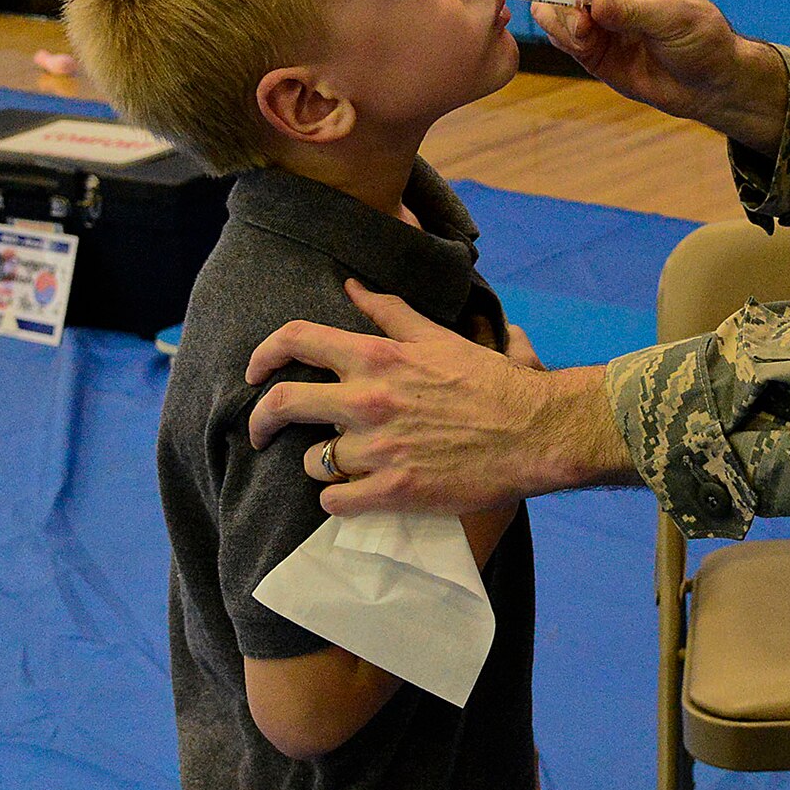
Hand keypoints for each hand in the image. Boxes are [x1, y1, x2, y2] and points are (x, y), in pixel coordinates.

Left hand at [246, 280, 632, 515]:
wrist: (535, 432)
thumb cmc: (490, 383)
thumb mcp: (439, 338)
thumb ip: (390, 313)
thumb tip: (351, 287)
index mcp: (377, 358)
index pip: (296, 341)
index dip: (263, 354)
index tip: (255, 373)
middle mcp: (367, 401)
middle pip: (282, 406)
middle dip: (261, 421)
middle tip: (261, 432)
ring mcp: (377, 450)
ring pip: (312, 462)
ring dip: (324, 463)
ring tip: (347, 463)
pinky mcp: (392, 492)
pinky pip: (335, 502)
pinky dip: (341, 500)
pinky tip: (357, 494)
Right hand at [530, 0, 786, 154]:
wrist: (705, 82)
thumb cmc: (699, 38)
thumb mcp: (672, 19)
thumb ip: (630, 11)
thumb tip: (592, 2)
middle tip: (581, 22)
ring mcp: (591, 10)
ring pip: (548, 2)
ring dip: (558, 21)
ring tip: (585, 41)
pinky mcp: (584, 41)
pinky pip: (555, 32)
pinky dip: (562, 39)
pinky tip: (587, 50)